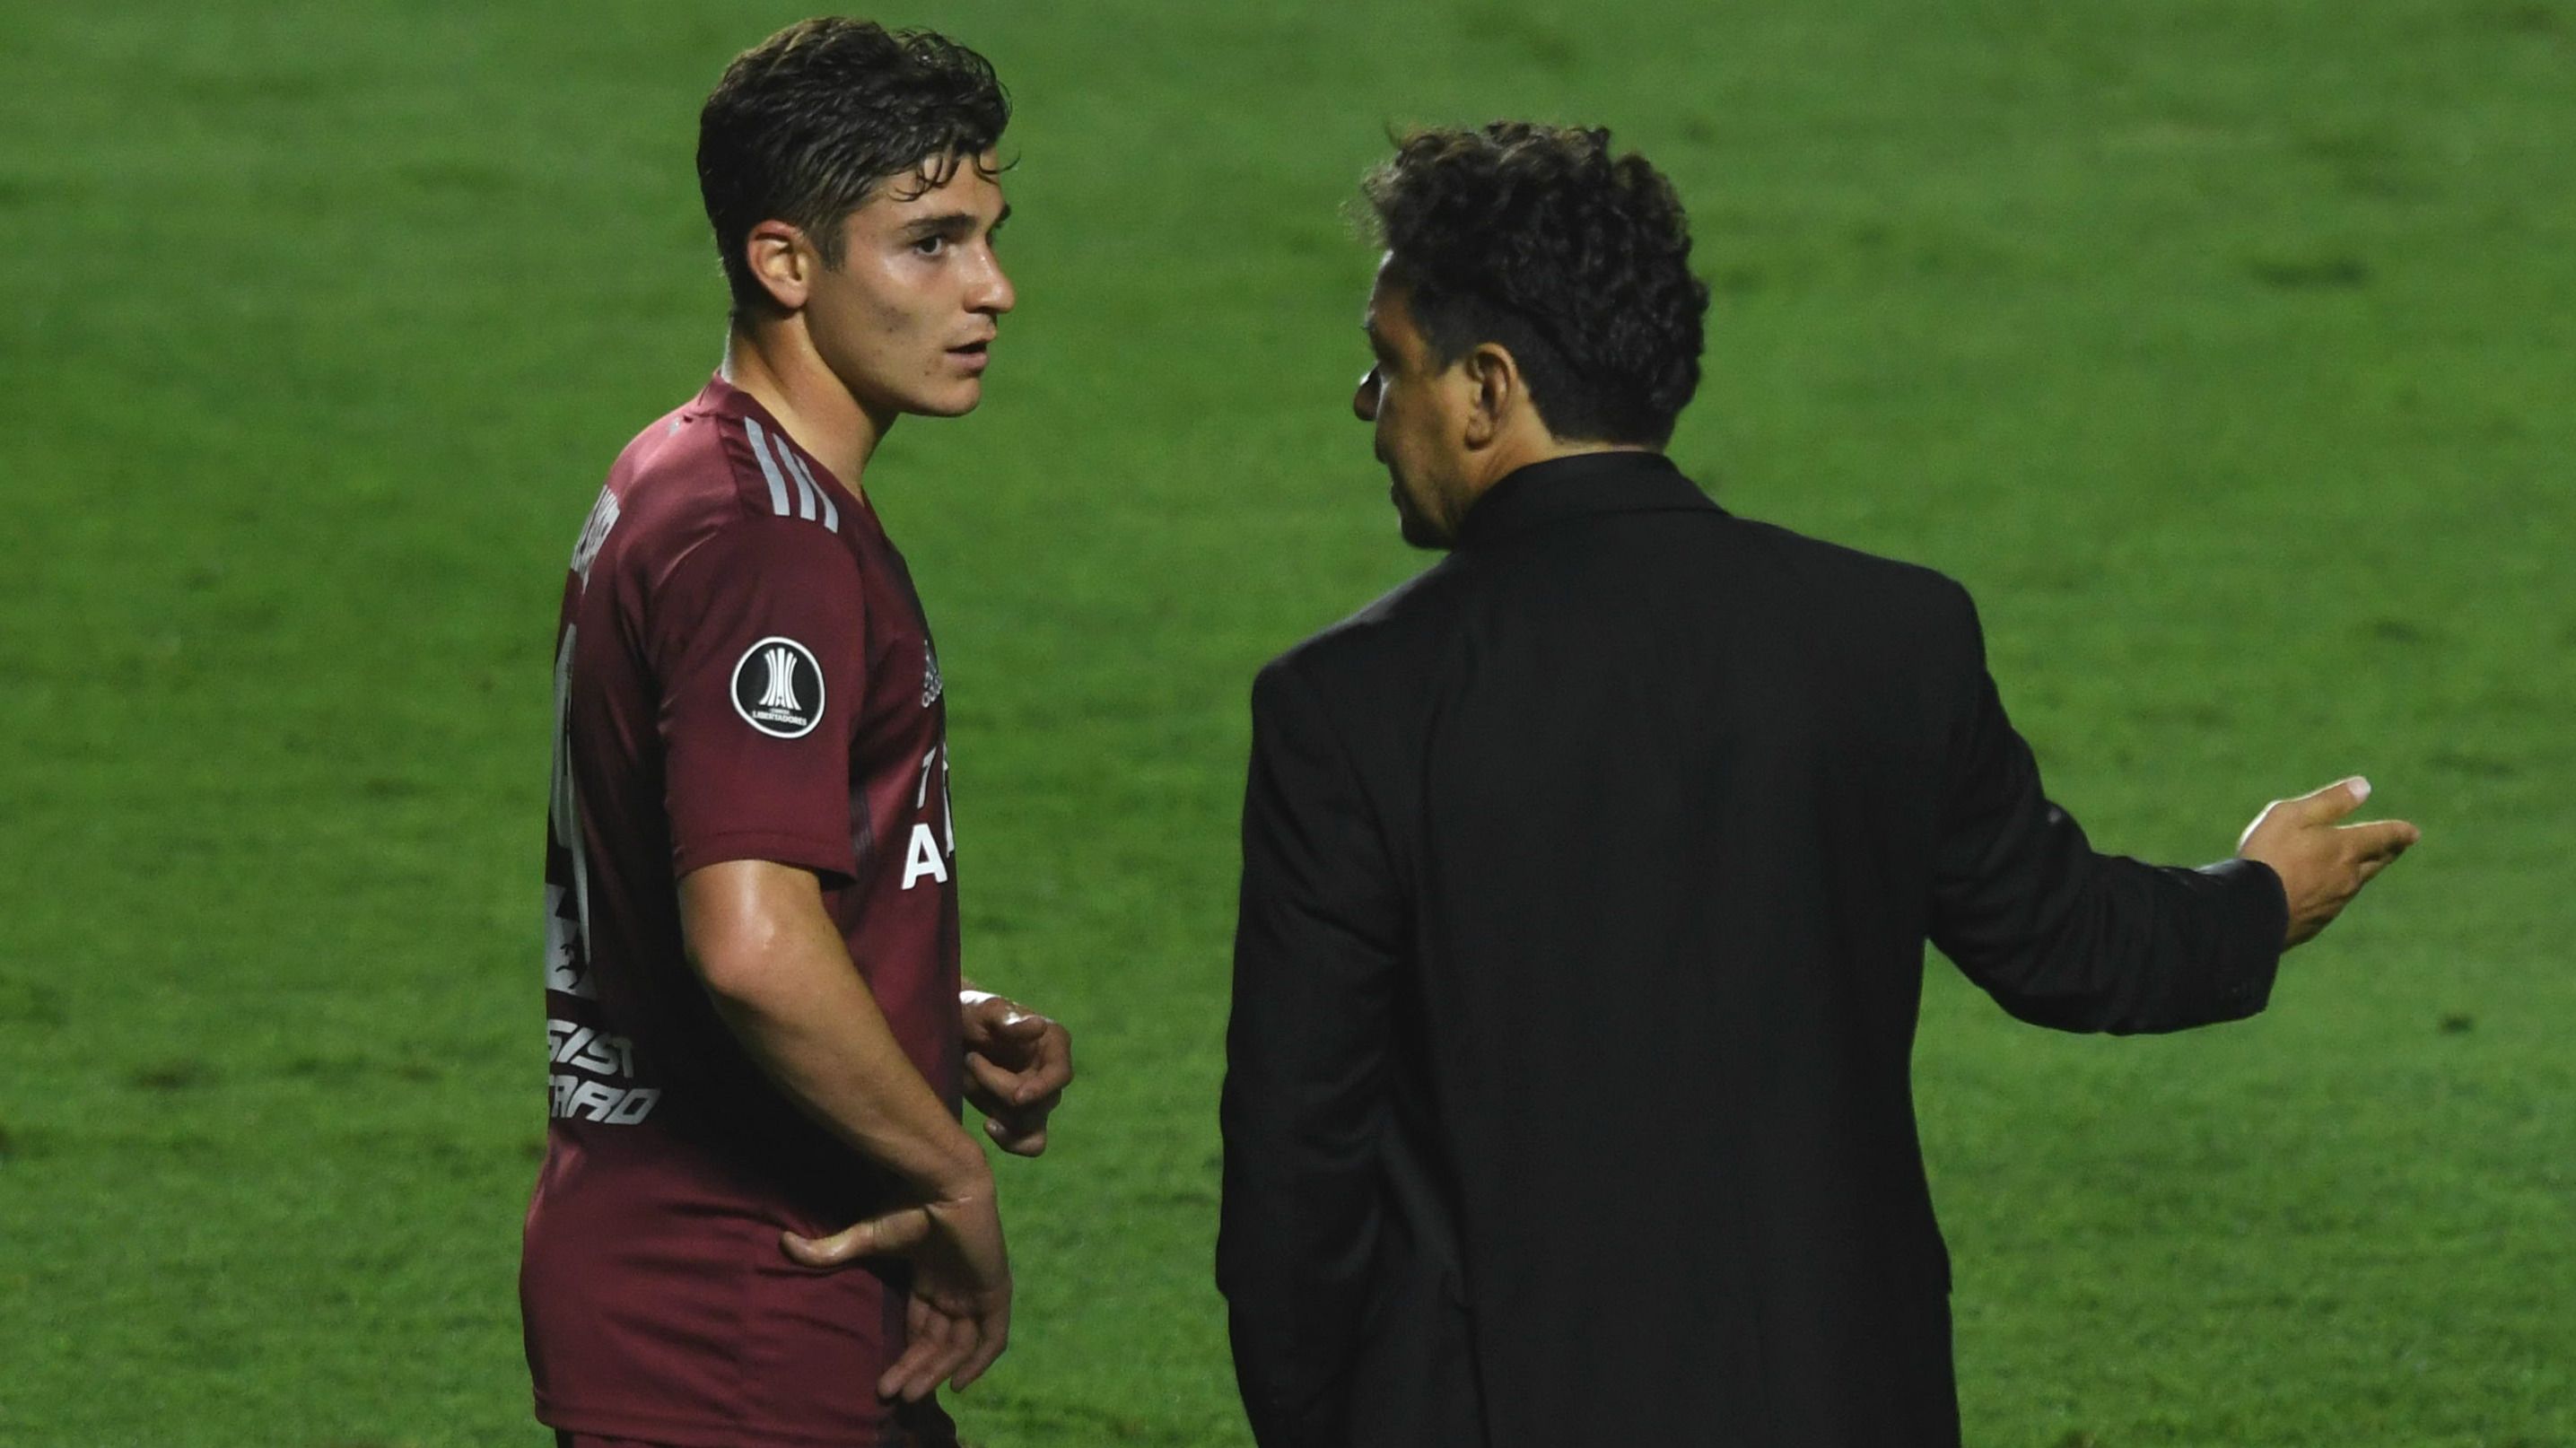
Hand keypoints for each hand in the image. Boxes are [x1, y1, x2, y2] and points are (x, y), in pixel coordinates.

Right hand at [781, 1183, 1011, 1401]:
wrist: (944, 1183)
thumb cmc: (910, 1205)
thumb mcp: (867, 1237)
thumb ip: (831, 1250)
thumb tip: (785, 1244)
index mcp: (932, 1276)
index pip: (922, 1325)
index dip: (906, 1354)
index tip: (886, 1382)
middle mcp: (955, 1287)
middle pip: (939, 1341)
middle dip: (916, 1369)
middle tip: (892, 1394)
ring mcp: (976, 1290)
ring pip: (961, 1344)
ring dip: (937, 1371)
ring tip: (911, 1393)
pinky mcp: (994, 1290)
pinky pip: (993, 1336)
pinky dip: (979, 1361)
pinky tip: (958, 1383)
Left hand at [960, 989, 1072, 1155]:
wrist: (951, 1033)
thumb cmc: (970, 1013)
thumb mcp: (985, 1010)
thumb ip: (1009, 1020)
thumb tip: (1040, 1026)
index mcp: (1054, 1043)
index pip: (1061, 1075)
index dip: (1043, 1089)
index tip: (1018, 1096)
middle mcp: (1051, 1072)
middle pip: (1039, 1103)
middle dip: (999, 1087)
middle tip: (971, 1059)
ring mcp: (1038, 1096)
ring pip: (1032, 1125)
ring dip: (1000, 1111)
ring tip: (972, 1083)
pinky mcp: (1020, 1115)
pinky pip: (1029, 1142)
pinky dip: (1013, 1142)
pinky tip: (989, 1125)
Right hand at [2235, 776, 2421, 948]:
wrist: (2250, 910)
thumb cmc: (2269, 855)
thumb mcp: (2292, 815)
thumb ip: (2330, 801)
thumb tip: (2364, 786)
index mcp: (2346, 848)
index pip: (2383, 836)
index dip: (2399, 832)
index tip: (2413, 832)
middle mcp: (2348, 877)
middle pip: (2377, 862)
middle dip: (2388, 851)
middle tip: (2397, 847)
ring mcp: (2335, 903)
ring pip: (2356, 884)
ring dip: (2362, 872)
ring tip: (2360, 866)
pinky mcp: (2318, 922)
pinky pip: (2334, 903)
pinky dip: (2336, 892)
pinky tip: (2324, 892)